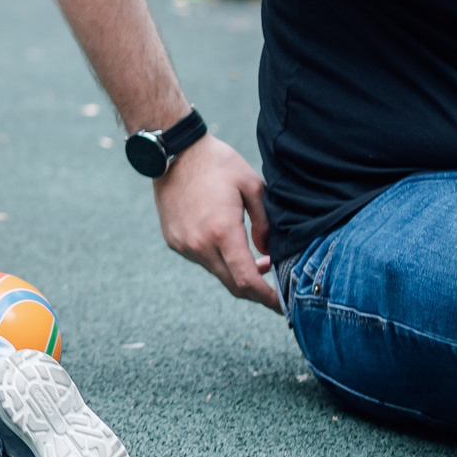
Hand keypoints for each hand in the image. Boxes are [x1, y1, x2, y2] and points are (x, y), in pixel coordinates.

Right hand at [151, 134, 276, 311]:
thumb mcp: (252, 186)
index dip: (267, 297)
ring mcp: (183, 245)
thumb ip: (265, 223)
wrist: (174, 151)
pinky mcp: (173, 241)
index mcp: (222, 232)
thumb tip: (266, 252)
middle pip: (232, 285)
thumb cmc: (217, 163)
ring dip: (237, 274)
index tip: (283, 304)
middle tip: (275, 284)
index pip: (247, 280)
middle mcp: (199, 245)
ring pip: (217, 273)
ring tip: (256, 259)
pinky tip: (229, 244)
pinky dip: (219, 261)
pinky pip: (202, 260)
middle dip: (256, 291)